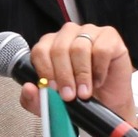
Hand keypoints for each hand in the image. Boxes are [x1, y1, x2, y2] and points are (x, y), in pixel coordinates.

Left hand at [20, 23, 134, 120]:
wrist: (107, 104)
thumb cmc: (79, 97)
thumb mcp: (53, 103)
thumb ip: (35, 99)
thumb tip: (28, 88)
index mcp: (50, 45)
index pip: (40, 51)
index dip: (45, 71)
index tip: (51, 89)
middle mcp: (68, 34)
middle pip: (59, 49)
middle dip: (63, 75)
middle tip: (69, 96)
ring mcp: (89, 32)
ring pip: (79, 48)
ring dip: (81, 74)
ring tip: (84, 93)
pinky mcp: (109, 36)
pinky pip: (101, 49)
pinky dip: (99, 68)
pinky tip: (98, 80)